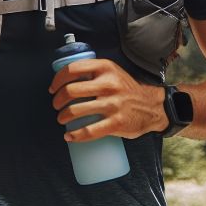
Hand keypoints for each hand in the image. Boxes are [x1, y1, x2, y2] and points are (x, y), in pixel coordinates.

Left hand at [48, 58, 166, 142]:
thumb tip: (65, 79)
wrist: (152, 106)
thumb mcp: (113, 72)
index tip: (53, 88)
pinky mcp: (116, 123)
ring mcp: (112, 105)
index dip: (57, 80)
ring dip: (62, 117)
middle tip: (57, 106)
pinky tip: (69, 136)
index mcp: (105, 68)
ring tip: (61, 119)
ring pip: (75, 111)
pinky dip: (74, 136)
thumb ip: (94, 72)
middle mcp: (108, 85)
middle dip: (57, 101)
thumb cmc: (127, 89)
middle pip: (70, 91)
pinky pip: (88, 131)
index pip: (72, 69)